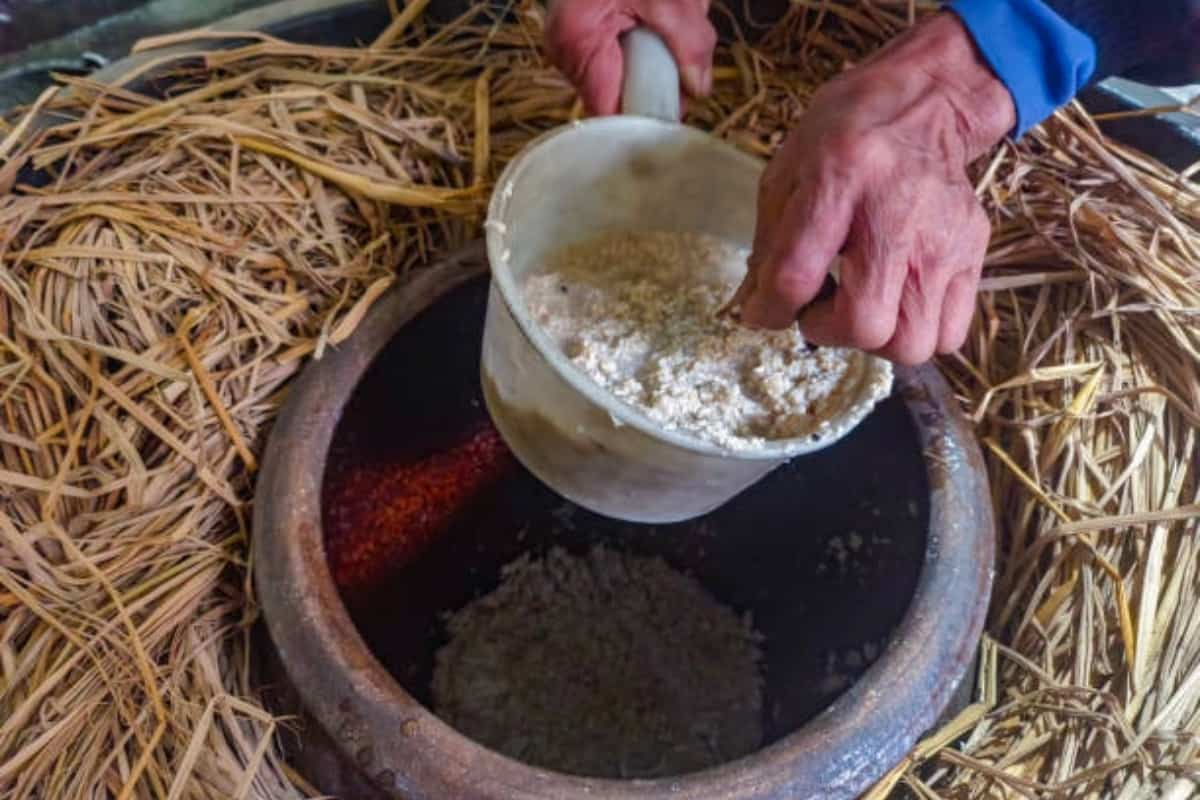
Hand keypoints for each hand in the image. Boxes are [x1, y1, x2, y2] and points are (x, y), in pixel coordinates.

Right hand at [545, 0, 716, 114]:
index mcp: (576, 41)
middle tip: (687, 48)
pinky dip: (649, 39)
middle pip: (618, 92)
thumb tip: (698, 88)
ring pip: (625, 71)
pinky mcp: (586, 30)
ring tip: (676, 15)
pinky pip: (621, 52)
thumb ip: (689, 44)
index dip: (645, 113)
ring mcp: (573, 40)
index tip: (678, 106)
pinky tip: (661, 12)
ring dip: (659, 54)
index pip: (609, 110)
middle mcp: (565, 48)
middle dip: (660, 76)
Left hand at [731, 13, 1015, 364]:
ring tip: (859, 307)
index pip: (796, 275)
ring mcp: (943, 241)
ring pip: (912, 343)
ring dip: (875, 341)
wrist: (925, 103)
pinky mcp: (972, 254)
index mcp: (839, 180)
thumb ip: (768, 243)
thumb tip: (756, 308)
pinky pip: (948, 333)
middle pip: (866, 325)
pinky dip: (916, 334)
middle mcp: (896, 215)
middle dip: (829, 332)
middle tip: (819, 308)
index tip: (765, 311)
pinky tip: (896, 303)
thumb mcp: (787, 172)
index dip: (771, 310)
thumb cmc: (845, 137)